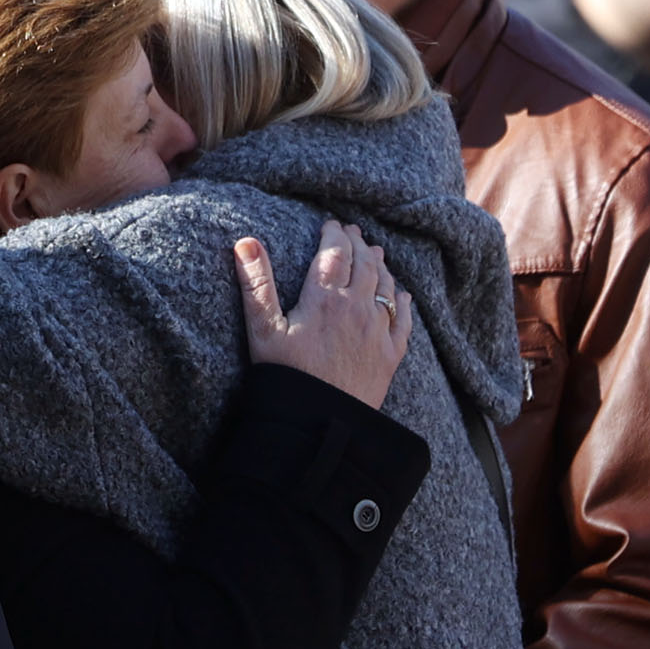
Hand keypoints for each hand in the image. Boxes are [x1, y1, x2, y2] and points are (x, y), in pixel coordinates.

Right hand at [239, 219, 412, 409]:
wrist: (320, 424)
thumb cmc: (286, 377)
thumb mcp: (262, 330)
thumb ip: (256, 284)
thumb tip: (245, 242)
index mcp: (325, 298)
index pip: (335, 252)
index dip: (334, 234)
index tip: (331, 224)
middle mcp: (357, 308)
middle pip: (364, 263)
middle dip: (358, 244)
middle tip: (352, 232)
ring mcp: (378, 331)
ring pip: (385, 286)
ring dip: (380, 265)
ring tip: (375, 253)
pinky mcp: (391, 355)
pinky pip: (403, 319)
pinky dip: (402, 301)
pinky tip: (401, 295)